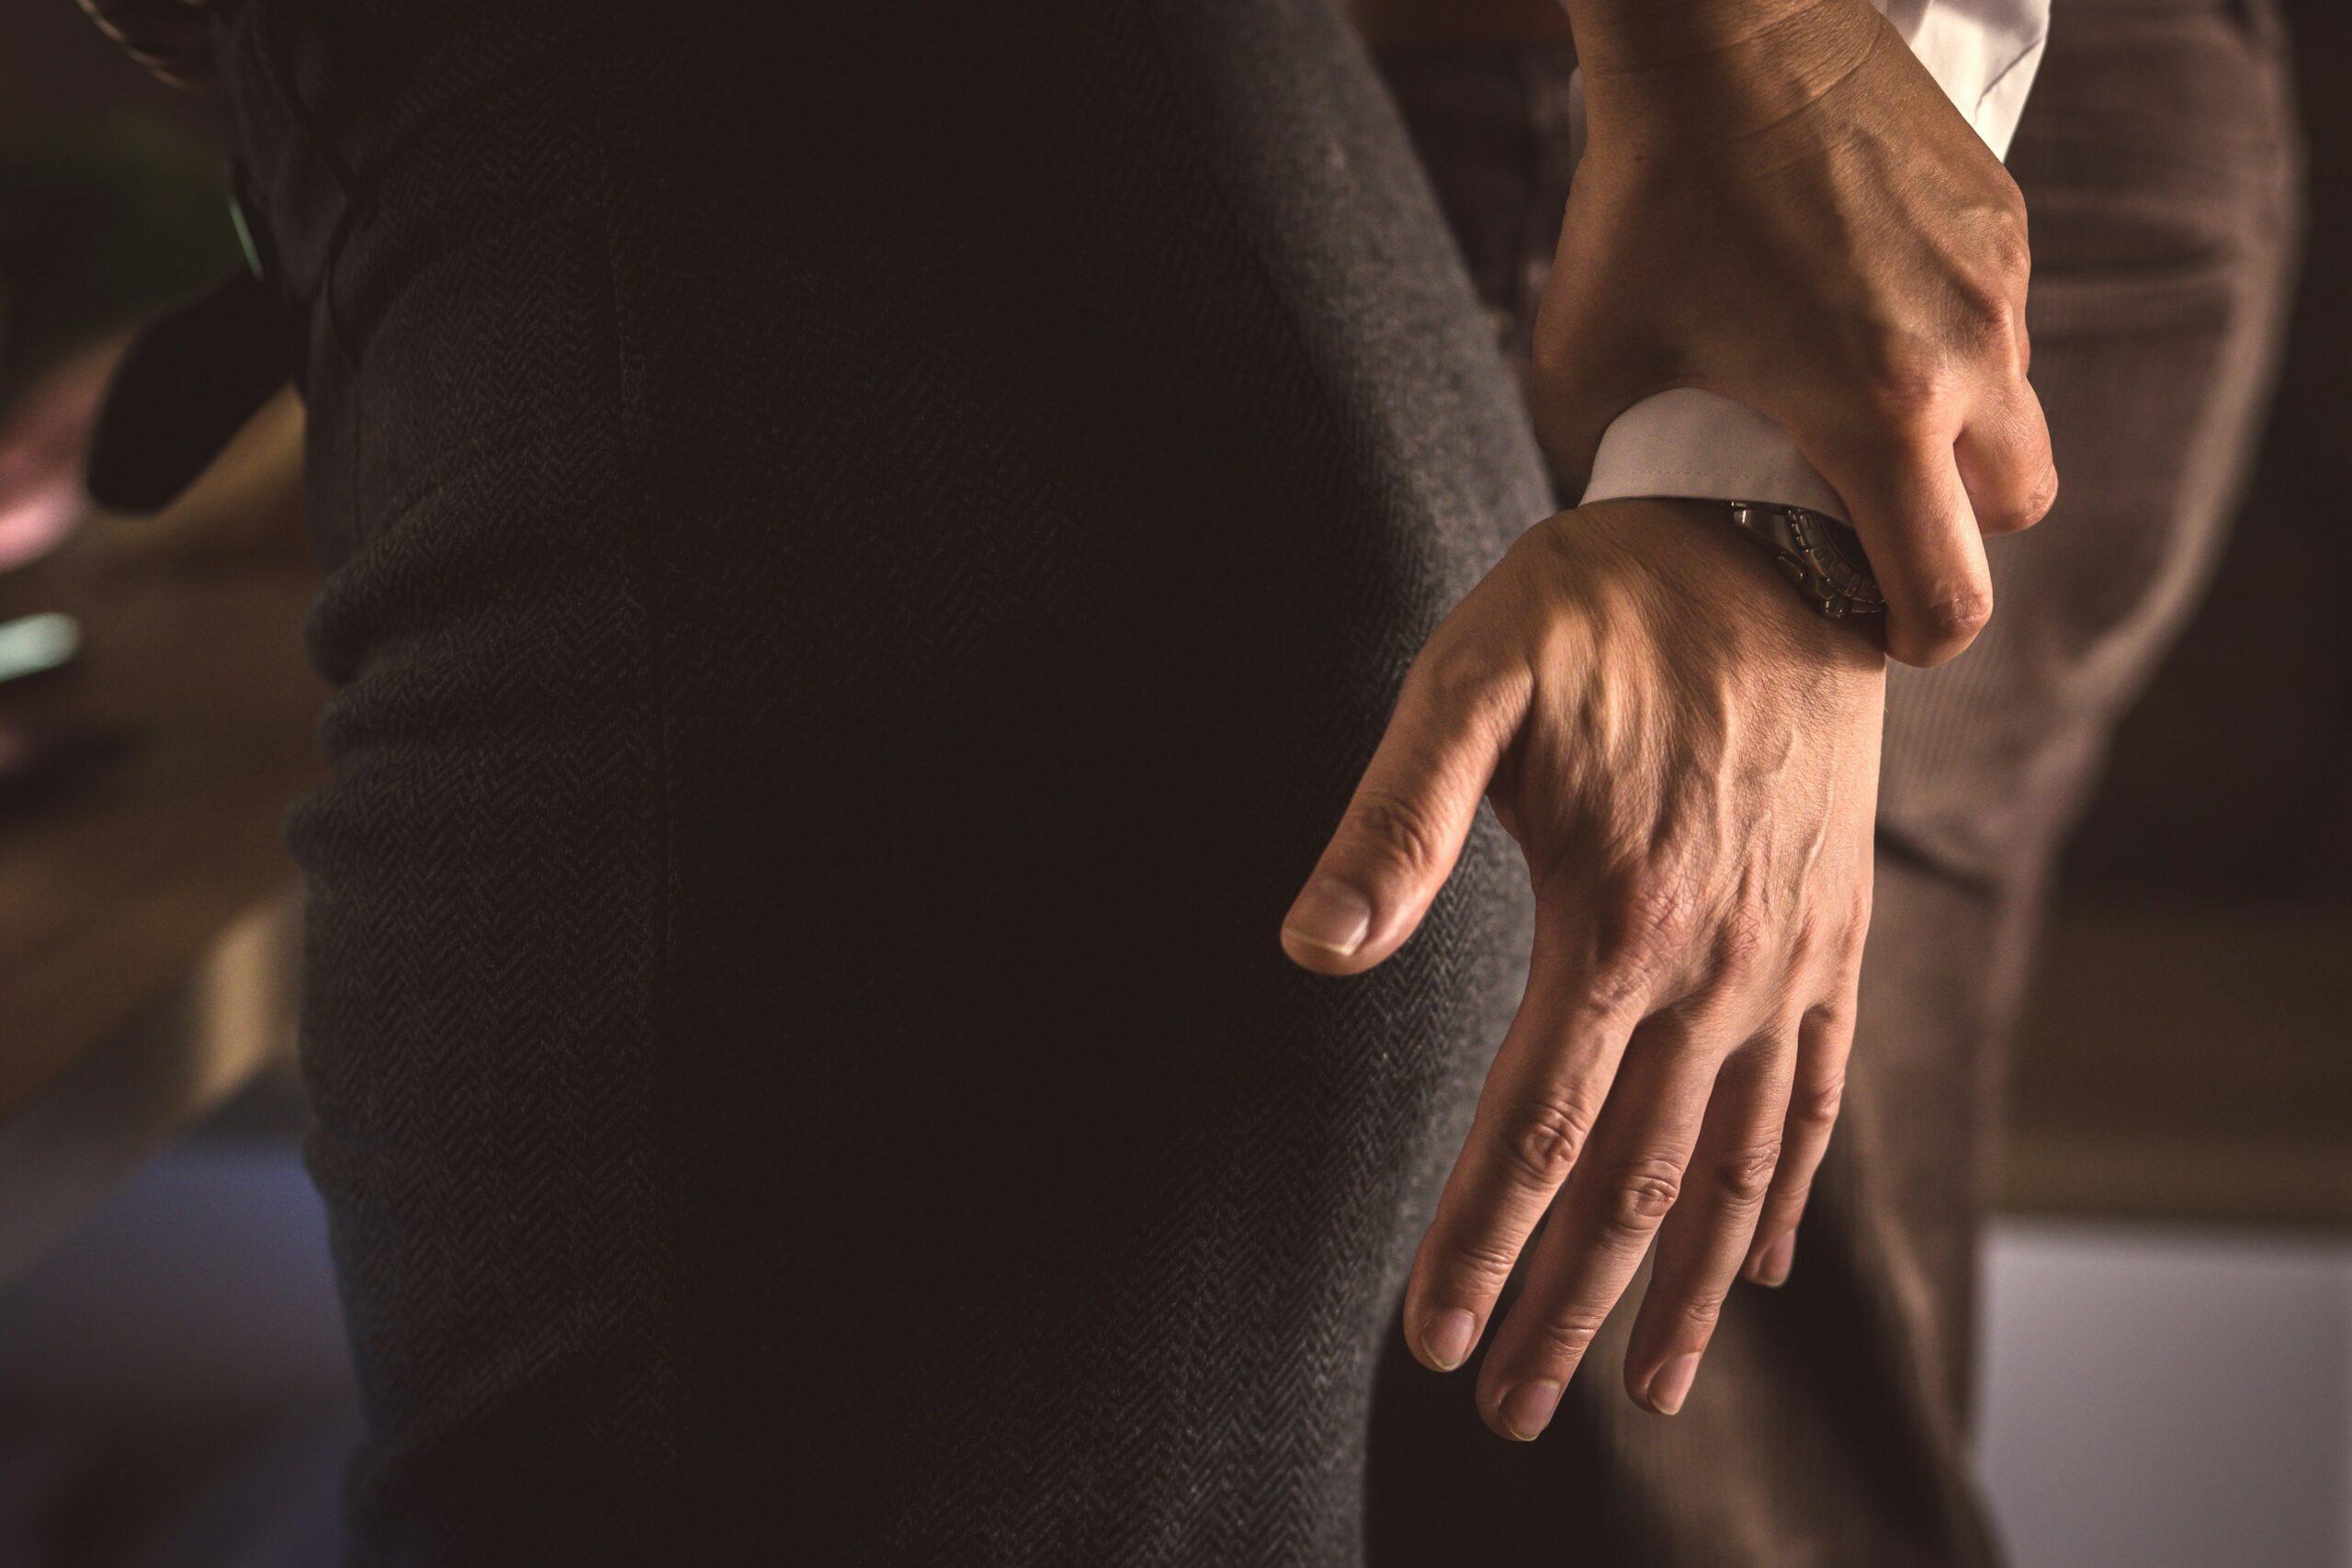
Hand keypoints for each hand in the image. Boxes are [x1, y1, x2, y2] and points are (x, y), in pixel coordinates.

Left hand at [1280, 499, 1882, 1435]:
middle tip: (1502, 1409)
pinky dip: (1786, 1192)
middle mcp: (1722, 971)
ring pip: (1734, 1169)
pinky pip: (1821, 1097)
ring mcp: (1794, 964)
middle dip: (1564, 1311)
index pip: (1535, 1132)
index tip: (1431, 1341)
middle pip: (1632, 1183)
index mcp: (1623, 925)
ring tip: (1644, 1392)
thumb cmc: (1600, 608)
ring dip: (1680, 1290)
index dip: (1478, 1247)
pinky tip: (1762, 1264)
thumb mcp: (1470, 686)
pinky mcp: (1836, 938)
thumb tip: (1308, 952)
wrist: (1777, 540)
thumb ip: (1392, 823)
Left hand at [1535, 0, 2055, 666]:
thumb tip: (1600, 521)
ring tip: (1861, 416)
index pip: (1951, 588)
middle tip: (1870, 521)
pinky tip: (1868, 321)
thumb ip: (1600, 465)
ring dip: (1960, 438)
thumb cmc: (1640, 201)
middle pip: (2017, 510)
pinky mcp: (2001, 216)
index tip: (1874, 628)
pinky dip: (1955, 350)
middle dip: (1957, 535)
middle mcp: (1965, 351)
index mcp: (1877, 409)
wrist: (1719, 34)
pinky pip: (2002, 322)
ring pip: (2018, 410)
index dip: (1919, 635)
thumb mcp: (1583, 362)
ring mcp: (1996, 279)